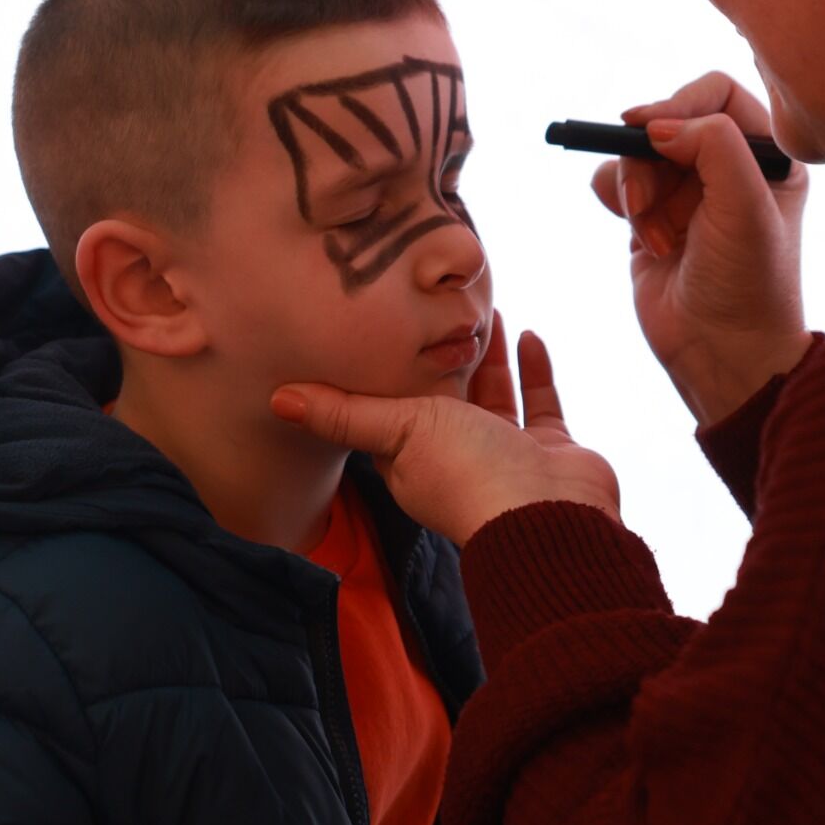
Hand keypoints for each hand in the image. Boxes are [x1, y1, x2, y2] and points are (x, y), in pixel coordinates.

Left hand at [269, 318, 619, 546]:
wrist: (547, 515)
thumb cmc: (468, 474)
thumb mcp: (398, 432)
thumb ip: (344, 413)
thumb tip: (276, 399)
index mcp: (413, 459)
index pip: (392, 412)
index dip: (389, 374)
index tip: (385, 330)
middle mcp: (457, 456)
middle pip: (447, 397)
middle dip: (444, 356)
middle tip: (441, 309)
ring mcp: (506, 453)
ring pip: (494, 394)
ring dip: (489, 355)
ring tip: (485, 311)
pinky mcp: (547, 449)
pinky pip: (538, 400)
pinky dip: (533, 368)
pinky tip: (527, 333)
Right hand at [591, 71, 814, 425]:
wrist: (723, 356)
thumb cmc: (750, 286)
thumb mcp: (747, 207)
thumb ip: (714, 146)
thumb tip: (659, 125)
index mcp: (767, 156)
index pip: (718, 95)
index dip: (681, 103)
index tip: (651, 128)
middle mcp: (728, 168)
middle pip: (668, 120)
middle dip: (650, 156)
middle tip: (644, 197)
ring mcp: (687, 193)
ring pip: (636, 152)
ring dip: (635, 187)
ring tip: (655, 235)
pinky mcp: (651, 218)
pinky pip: (615, 182)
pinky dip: (617, 199)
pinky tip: (641, 235)